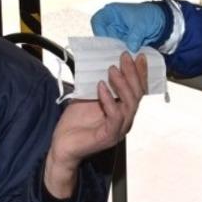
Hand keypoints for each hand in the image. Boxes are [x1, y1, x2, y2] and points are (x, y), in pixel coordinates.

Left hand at [44, 52, 147, 198]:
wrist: (62, 145)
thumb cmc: (75, 123)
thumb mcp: (87, 97)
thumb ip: (99, 84)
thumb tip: (102, 63)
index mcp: (123, 111)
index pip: (137, 90)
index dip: (140, 73)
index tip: (138, 55)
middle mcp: (125, 120)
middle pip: (137, 95)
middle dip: (132, 73)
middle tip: (124, 57)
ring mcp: (119, 129)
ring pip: (130, 104)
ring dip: (122, 84)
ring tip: (112, 69)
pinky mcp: (109, 136)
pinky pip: (115, 116)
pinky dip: (109, 100)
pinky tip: (101, 87)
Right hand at [90, 2, 165, 51]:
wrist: (160, 22)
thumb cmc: (149, 15)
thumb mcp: (141, 24)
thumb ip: (135, 36)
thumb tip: (131, 48)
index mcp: (112, 12)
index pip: (97, 21)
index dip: (99, 31)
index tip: (108, 41)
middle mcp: (111, 23)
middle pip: (101, 36)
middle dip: (108, 45)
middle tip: (115, 52)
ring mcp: (116, 33)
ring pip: (108, 45)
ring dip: (115, 51)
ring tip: (123, 56)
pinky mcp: (121, 42)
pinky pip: (117, 49)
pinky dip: (121, 54)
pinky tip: (126, 58)